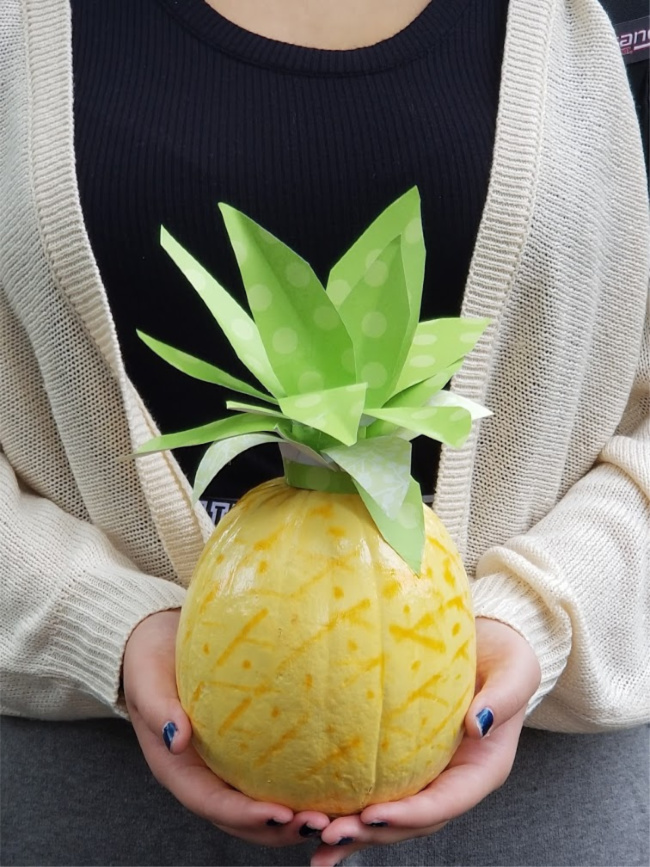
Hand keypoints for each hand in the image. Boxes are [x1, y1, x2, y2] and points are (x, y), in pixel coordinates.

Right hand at [122, 609, 330, 845]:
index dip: (245, 815)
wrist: (157, 636)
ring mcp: (219, 765)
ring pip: (254, 805)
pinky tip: (323, 785)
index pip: (211, 803)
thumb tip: (177, 738)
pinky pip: (265, 778)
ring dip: (289, 819)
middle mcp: (199, 775)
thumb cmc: (151, 656)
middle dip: (277, 829)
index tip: (281, 814)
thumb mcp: (148, 677)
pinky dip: (292, 790)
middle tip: (321, 824)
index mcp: (175, 766)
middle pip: (238, 818)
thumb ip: (158, 707)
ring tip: (329, 817)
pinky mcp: (238, 750)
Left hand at [310, 617, 541, 865]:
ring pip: (392, 816)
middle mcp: (453, 781)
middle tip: (328, 834)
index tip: (372, 815)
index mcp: (482, 769)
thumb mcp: (515, 670)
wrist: (490, 644)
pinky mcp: (406, 763)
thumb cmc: (505, 655)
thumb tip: (477, 725)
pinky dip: (351, 810)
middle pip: (412, 821)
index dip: (409, 814)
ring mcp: (429, 775)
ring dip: (355, 833)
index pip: (445, 802)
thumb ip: (503, 698)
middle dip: (372, 832)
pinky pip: (380, 791)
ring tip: (315, 839)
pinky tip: (316, 818)